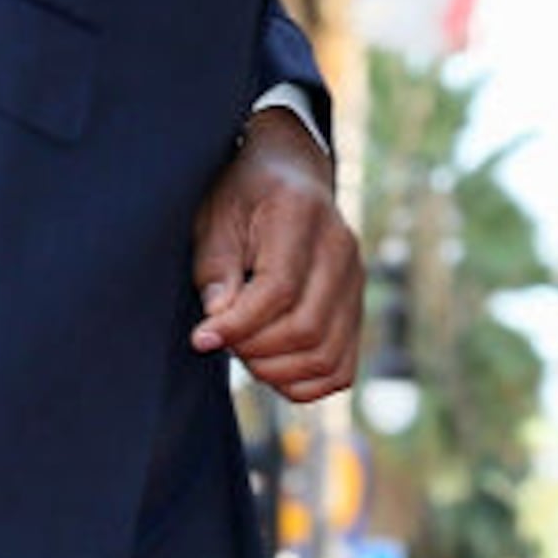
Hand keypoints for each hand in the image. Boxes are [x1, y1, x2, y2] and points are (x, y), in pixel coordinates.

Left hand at [189, 108, 363, 400]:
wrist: (290, 174)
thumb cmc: (244, 195)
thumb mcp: (215, 218)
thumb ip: (216, 269)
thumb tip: (218, 322)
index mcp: (302, 215)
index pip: (279, 289)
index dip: (238, 325)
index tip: (201, 339)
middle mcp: (341, 249)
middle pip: (306, 328)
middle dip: (254, 350)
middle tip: (223, 340)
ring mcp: (355, 280)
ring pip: (327, 356)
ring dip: (277, 371)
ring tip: (246, 351)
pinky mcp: (356, 307)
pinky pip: (342, 368)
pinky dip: (306, 384)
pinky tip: (273, 368)